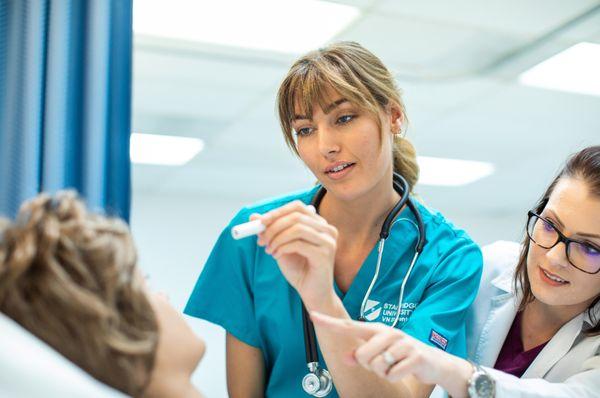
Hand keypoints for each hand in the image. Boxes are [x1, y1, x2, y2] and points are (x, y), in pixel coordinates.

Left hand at [252, 200, 337, 308]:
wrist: (312, 294)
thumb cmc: (300, 271)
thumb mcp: (281, 247)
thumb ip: (271, 231)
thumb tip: (253, 216)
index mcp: (319, 224)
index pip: (297, 207)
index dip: (277, 212)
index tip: (260, 221)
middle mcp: (327, 229)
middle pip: (296, 216)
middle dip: (274, 226)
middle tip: (260, 238)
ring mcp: (328, 241)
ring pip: (297, 228)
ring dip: (277, 238)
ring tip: (269, 250)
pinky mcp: (324, 254)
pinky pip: (298, 244)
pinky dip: (282, 248)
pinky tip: (276, 256)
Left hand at [310, 311, 472, 394]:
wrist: (434, 362)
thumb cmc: (401, 355)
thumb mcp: (380, 353)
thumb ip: (361, 354)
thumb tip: (346, 357)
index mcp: (377, 329)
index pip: (349, 326)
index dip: (330, 322)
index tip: (313, 315)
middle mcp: (388, 332)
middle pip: (362, 356)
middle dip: (370, 366)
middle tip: (385, 362)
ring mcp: (402, 343)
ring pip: (377, 366)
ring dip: (384, 372)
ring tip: (396, 364)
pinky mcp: (414, 356)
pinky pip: (391, 374)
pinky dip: (396, 377)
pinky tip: (405, 369)